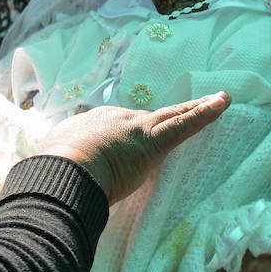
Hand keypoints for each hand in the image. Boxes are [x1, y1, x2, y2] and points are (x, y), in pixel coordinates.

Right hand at [40, 92, 230, 203]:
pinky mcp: (155, 142)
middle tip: (183, 109)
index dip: (129, 132)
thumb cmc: (54, 170)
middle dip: (166, 114)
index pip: (117, 126)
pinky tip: (222, 103)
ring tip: (215, 100)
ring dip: (194, 108)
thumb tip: (47, 171)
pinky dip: (204, 113)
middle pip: (148, 116)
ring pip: (171, 116)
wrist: (65, 169)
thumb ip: (57, 162)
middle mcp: (116, 120)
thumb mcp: (52, 159)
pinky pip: (184, 125)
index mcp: (92, 124)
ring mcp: (137, 129)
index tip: (136, 137)